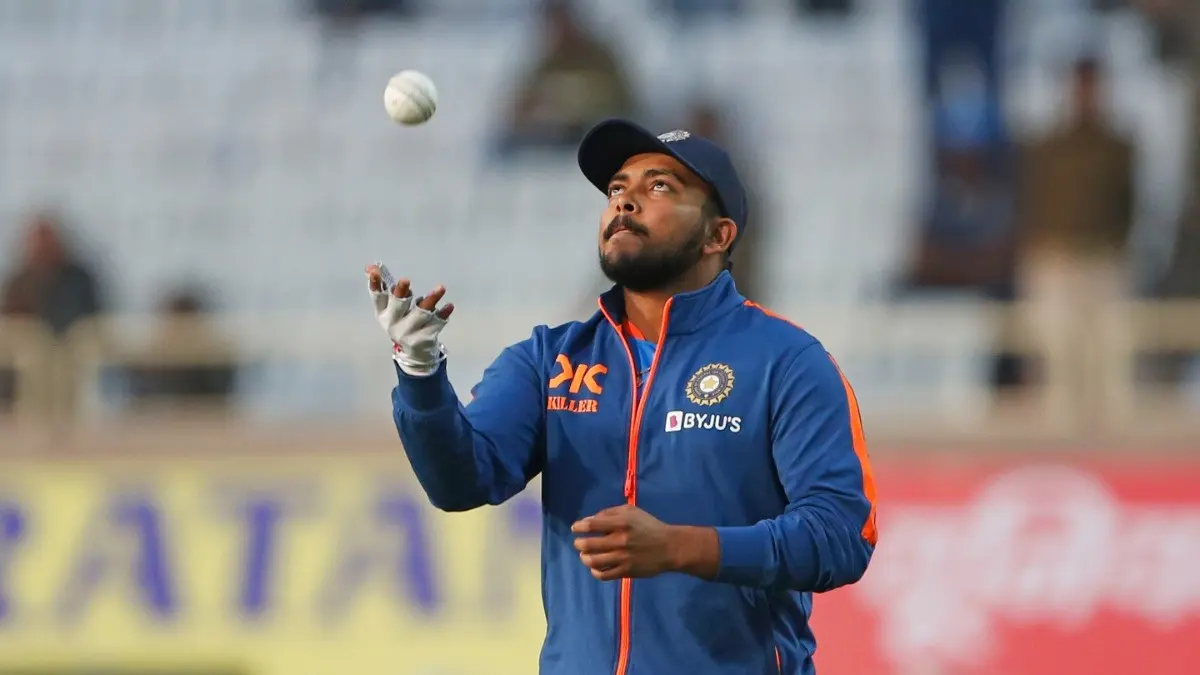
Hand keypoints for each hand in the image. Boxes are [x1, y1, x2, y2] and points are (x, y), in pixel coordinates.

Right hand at [366, 263, 453, 375]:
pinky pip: (435, 324)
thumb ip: (382, 285)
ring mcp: (409, 333)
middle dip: (401, 292)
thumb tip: (371, 265)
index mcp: (383, 313)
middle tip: (405, 280)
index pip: (377, 297)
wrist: (414, 351)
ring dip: (431, 299)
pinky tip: (449, 306)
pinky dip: (442, 314)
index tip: (375, 271)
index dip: (375, 284)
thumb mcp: (389, 306)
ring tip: (441, 287)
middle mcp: (393, 324)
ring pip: (420, 314)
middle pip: (398, 305)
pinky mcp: (424, 338)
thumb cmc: (401, 319)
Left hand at [572, 504, 689, 580]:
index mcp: (621, 523)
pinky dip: (595, 571)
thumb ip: (610, 512)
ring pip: (593, 561)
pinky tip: (595, 567)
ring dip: (584, 558)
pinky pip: (604, 574)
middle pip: (589, 544)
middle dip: (579, 544)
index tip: (575, 528)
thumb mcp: (631, 511)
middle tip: (579, 543)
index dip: (579, 527)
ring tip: (584, 555)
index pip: (592, 525)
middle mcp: (620, 540)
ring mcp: (623, 558)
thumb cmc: (649, 526)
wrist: (669, 547)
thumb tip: (590, 520)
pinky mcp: (626, 571)